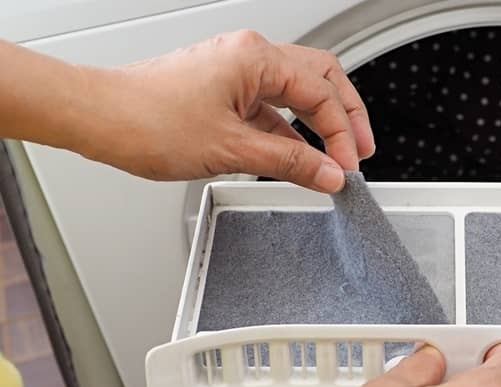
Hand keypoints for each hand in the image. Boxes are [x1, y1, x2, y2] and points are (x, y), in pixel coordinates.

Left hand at [76, 31, 373, 190]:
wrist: (98, 118)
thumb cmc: (147, 120)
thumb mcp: (232, 149)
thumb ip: (289, 162)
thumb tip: (329, 173)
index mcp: (256, 58)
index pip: (321, 93)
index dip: (342, 133)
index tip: (349, 166)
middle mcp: (248, 57)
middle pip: (319, 79)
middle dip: (344, 116)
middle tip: (360, 150)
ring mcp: (235, 72)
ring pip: (294, 93)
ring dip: (317, 124)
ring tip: (334, 157)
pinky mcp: (222, 90)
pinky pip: (269, 107)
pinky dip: (288, 131)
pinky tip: (296, 156)